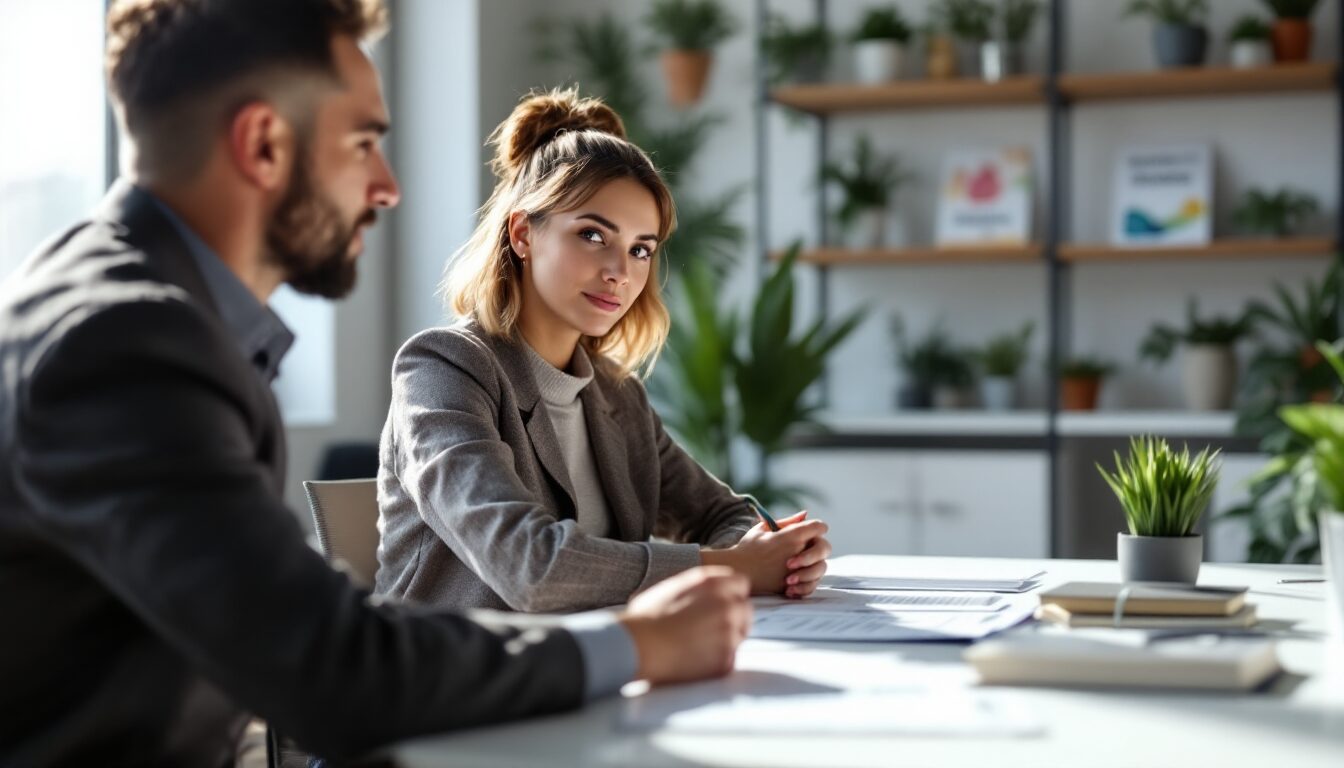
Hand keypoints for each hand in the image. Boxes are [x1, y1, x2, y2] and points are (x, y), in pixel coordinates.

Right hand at [618, 566, 750, 684]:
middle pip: (746, 610)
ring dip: (725, 639)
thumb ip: (696, 587)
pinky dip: (716, 662)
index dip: (731, 594)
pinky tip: (694, 659)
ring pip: (739, 636)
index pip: (741, 584)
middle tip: (713, 628)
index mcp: (713, 583)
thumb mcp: (672, 587)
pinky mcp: (725, 659)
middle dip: (734, 618)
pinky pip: (729, 660)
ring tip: (697, 644)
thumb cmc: (646, 617)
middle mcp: (727, 605)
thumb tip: (702, 593)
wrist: (640, 646)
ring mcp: (729, 633)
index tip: (723, 603)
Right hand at [701, 512, 829, 596]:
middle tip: (806, 552)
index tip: (812, 532)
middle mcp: (797, 552)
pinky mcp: (792, 586)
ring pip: (821, 568)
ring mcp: (796, 570)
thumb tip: (805, 515)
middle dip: (818, 548)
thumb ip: (787, 522)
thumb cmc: (748, 549)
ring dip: (813, 567)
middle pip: (825, 547)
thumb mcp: (763, 529)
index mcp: (791, 535)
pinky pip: (811, 586)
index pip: (818, 527)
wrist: (735, 570)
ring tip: (796, 569)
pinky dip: (806, 585)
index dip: (817, 527)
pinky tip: (794, 582)